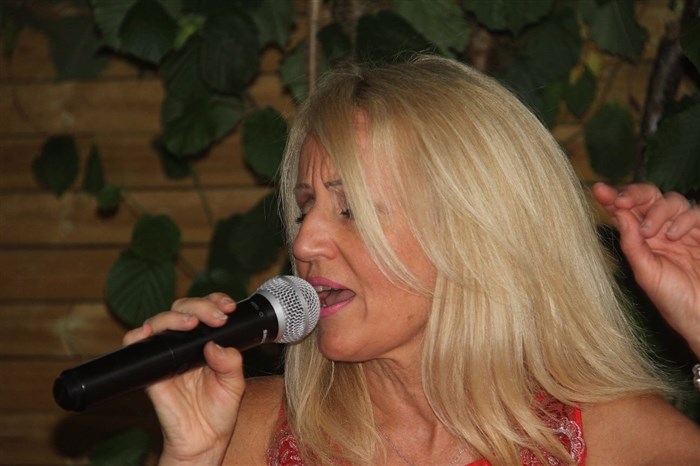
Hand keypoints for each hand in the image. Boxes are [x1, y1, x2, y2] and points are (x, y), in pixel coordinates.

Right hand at [123, 293, 245, 464]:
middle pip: (183, 309)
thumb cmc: (219, 410)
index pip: (206, 310)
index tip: (228, 307)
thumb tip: (215, 344)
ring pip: (160, 321)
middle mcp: (185, 343)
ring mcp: (167, 354)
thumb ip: (230, 362)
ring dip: (174, 316)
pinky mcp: (151, 370)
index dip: (214, 301)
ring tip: (191, 323)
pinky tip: (149, 334)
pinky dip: (137, 336)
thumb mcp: (235, 384)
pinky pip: (135, 347)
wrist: (204, 440)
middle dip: (200, 306)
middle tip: (217, 318)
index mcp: (206, 341)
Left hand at [592, 182, 699, 356]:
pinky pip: (696, 212)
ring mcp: (685, 230)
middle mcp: (662, 231)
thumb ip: (632, 244)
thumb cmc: (673, 301)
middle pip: (649, 198)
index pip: (626, 212)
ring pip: (671, 200)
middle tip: (621, 201)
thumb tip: (618, 215)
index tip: (599, 191)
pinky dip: (683, 219)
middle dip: (634, 194)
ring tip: (649, 232)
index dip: (612, 199)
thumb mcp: (646, 273)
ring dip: (656, 211)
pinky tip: (673, 235)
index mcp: (643, 240)